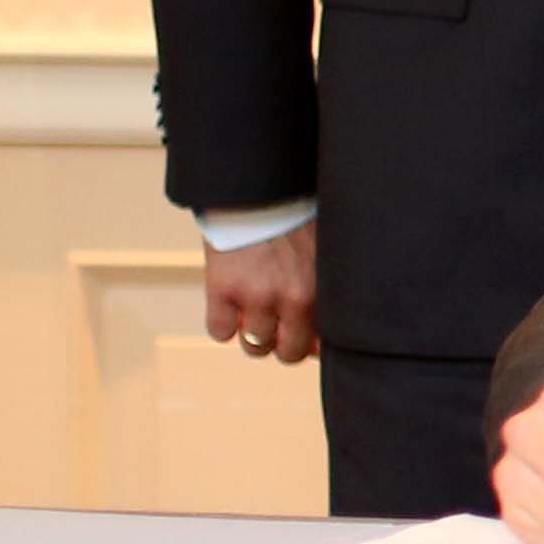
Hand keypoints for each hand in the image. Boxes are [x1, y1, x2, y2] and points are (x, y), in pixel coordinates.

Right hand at [201, 223, 318, 363]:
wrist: (259, 190)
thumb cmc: (296, 220)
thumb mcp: (322, 256)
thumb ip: (323, 296)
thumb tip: (316, 346)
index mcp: (322, 288)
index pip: (321, 341)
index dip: (312, 343)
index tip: (305, 338)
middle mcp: (292, 297)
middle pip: (289, 353)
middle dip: (284, 344)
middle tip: (278, 325)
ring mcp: (256, 295)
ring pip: (255, 347)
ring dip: (254, 335)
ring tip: (255, 312)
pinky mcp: (223, 289)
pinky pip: (219, 332)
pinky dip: (223, 324)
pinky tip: (231, 305)